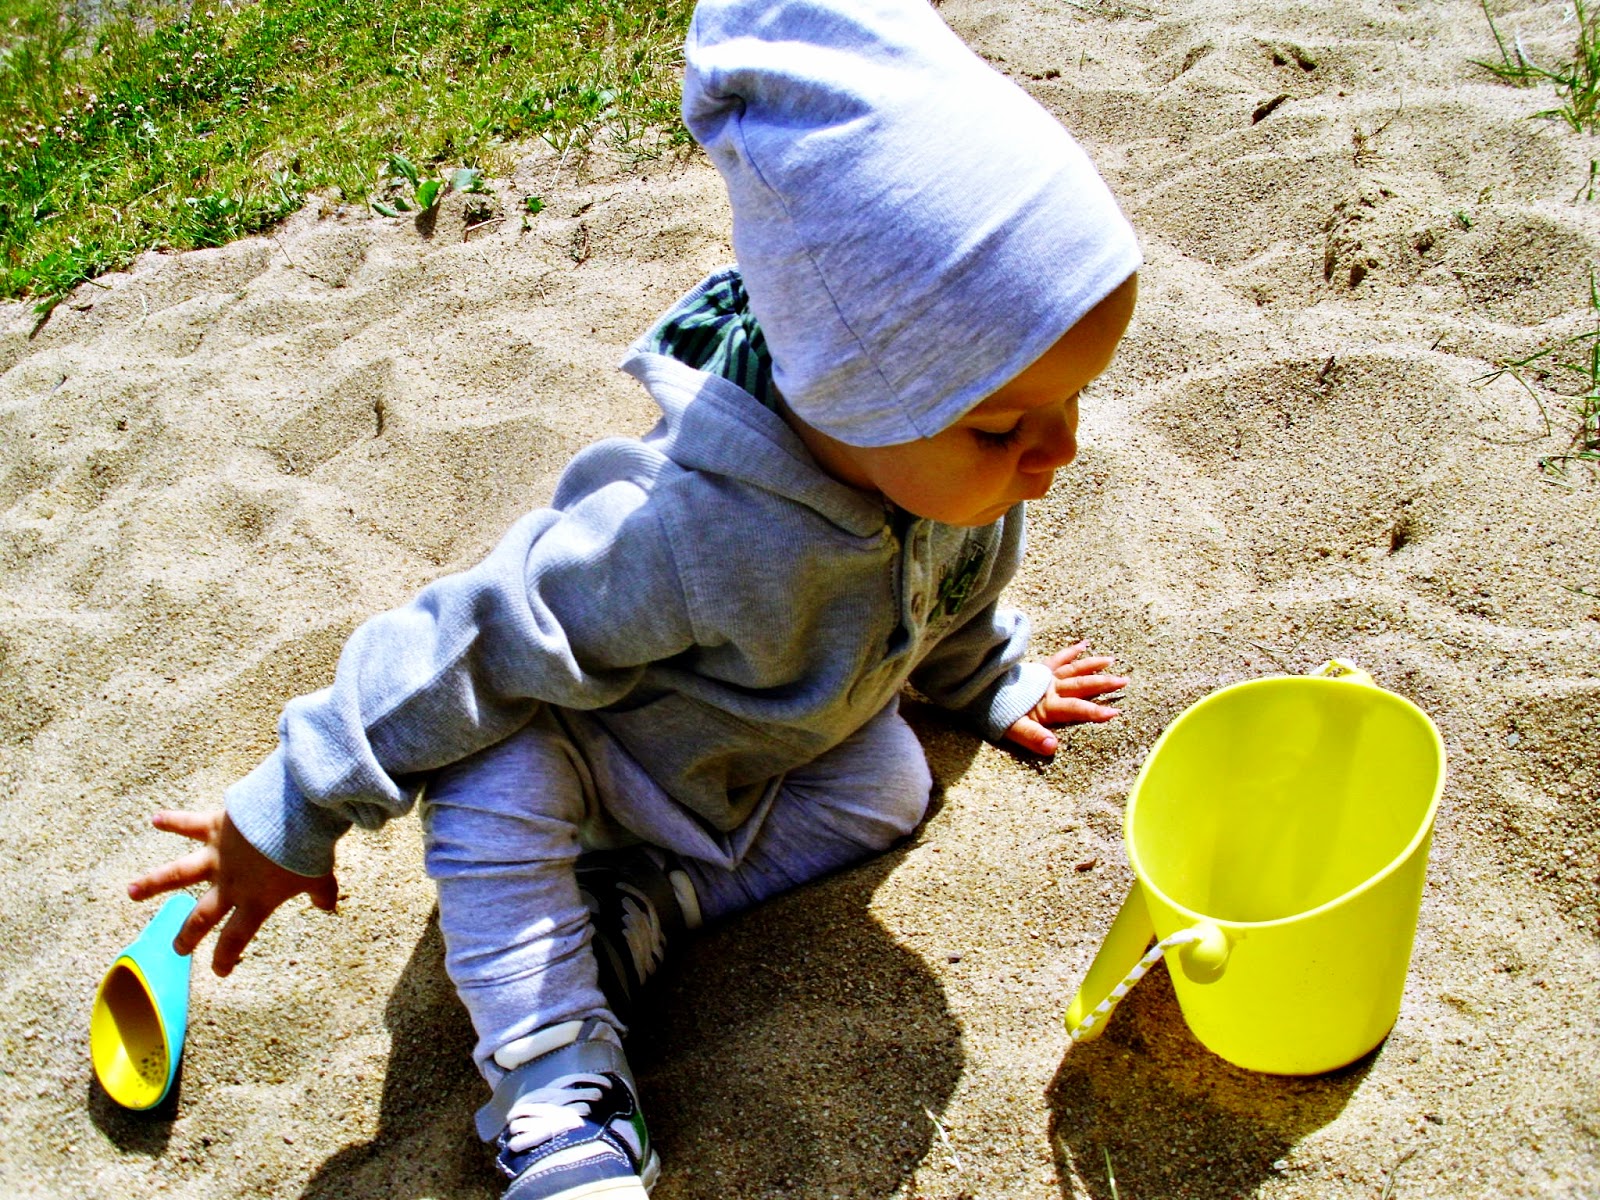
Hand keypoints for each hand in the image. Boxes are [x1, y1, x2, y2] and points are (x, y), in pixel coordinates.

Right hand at [127, 810, 337, 976]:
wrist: (294, 816)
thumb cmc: (307, 850)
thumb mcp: (320, 877)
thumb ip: (322, 894)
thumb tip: (329, 907)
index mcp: (255, 902)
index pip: (235, 938)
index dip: (225, 957)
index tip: (219, 972)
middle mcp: (229, 884)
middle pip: (202, 917)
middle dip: (188, 935)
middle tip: (177, 949)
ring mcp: (218, 856)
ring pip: (178, 874)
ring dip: (152, 883)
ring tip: (130, 892)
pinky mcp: (215, 827)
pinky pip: (190, 824)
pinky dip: (173, 821)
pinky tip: (157, 819)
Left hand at [1003, 641, 1127, 755]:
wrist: (976, 688)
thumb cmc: (995, 712)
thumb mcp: (1012, 729)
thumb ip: (1033, 738)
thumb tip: (1053, 747)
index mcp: (1046, 705)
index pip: (1076, 708)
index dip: (1095, 711)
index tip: (1115, 712)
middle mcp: (1049, 688)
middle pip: (1081, 684)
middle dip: (1104, 683)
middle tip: (1125, 680)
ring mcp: (1044, 676)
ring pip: (1074, 668)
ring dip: (1093, 664)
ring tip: (1112, 661)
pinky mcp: (1037, 669)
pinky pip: (1058, 658)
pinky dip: (1071, 651)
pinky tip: (1083, 644)